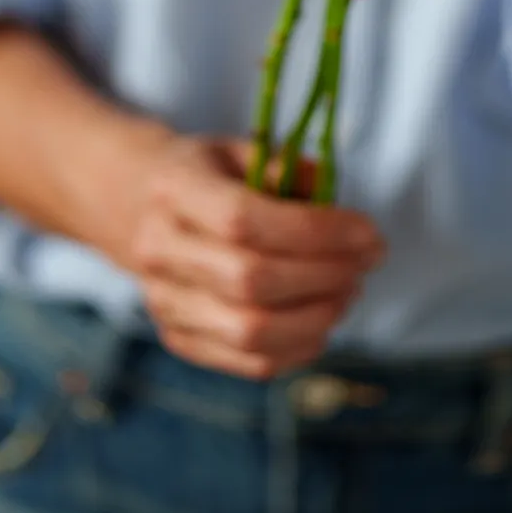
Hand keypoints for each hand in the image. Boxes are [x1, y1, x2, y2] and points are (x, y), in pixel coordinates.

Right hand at [126, 134, 385, 379]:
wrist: (142, 208)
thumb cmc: (209, 174)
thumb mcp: (242, 149)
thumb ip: (288, 169)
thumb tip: (334, 198)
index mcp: (174, 190)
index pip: (244, 221)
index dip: (315, 232)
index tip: (369, 233)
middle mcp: (160, 250)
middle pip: (251, 281)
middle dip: (325, 275)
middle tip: (365, 263)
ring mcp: (165, 303)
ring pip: (252, 333)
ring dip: (318, 317)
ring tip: (349, 290)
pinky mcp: (179, 339)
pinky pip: (249, 363)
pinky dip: (300, 348)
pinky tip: (324, 319)